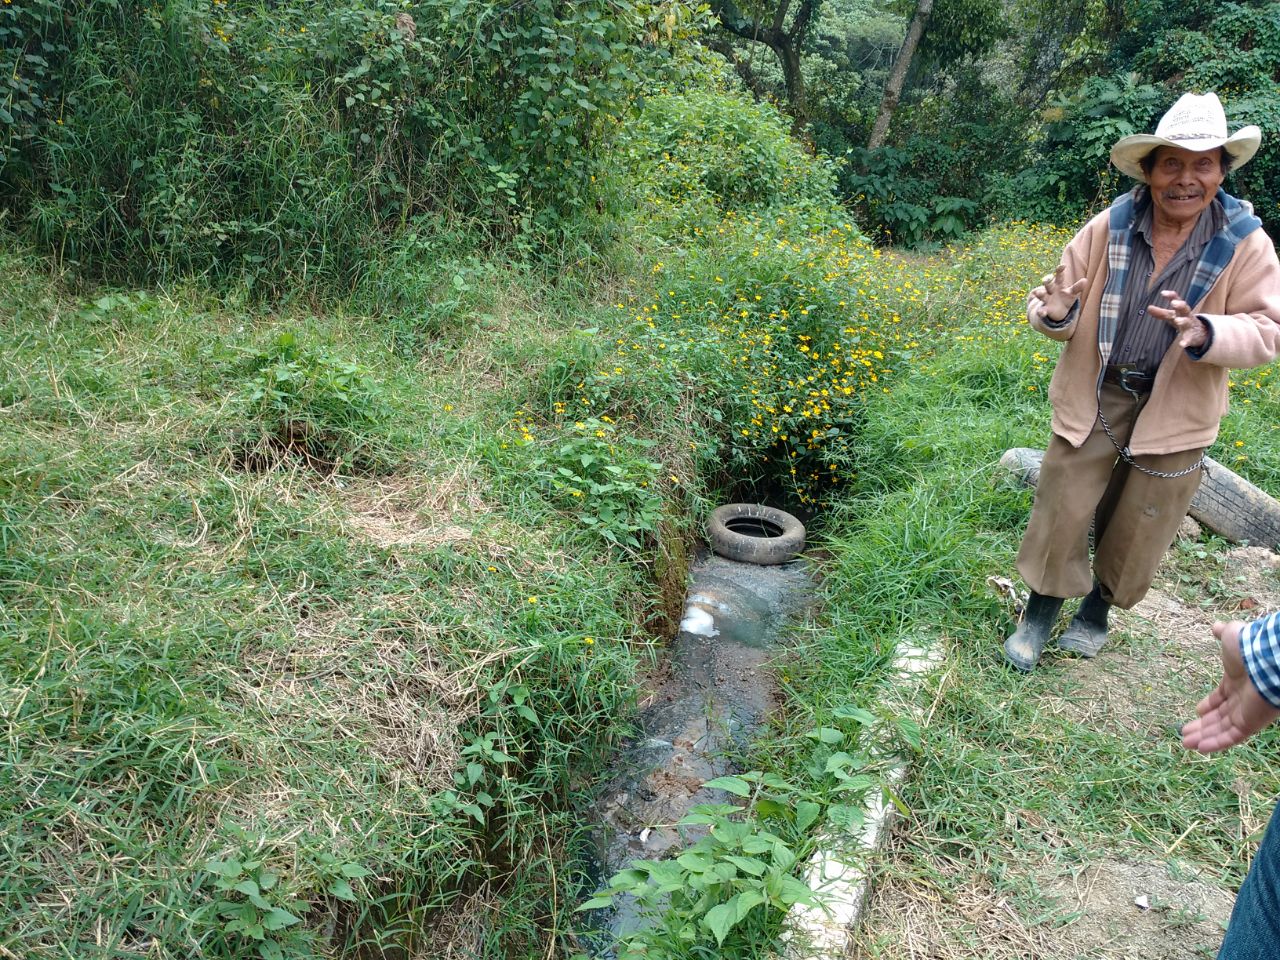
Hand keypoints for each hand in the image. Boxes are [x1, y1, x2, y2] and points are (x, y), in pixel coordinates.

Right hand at [1030, 265, 1088, 322]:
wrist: (1057, 310)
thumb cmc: (1066, 297)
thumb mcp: (1072, 292)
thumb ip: (1078, 287)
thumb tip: (1085, 280)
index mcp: (1058, 284)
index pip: (1059, 276)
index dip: (1060, 270)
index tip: (1063, 265)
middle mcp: (1050, 291)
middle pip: (1048, 284)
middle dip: (1047, 281)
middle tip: (1047, 280)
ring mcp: (1046, 300)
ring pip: (1042, 295)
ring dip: (1040, 294)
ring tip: (1038, 292)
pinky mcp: (1044, 310)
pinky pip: (1041, 310)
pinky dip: (1041, 312)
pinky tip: (1042, 313)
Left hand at [1149, 289, 1208, 348]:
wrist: (1199, 333)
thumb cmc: (1182, 320)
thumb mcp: (1172, 316)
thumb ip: (1161, 313)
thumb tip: (1148, 308)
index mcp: (1180, 310)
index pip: (1177, 300)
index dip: (1171, 296)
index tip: (1163, 293)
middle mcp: (1186, 316)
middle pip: (1185, 308)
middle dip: (1180, 305)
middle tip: (1174, 303)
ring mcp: (1190, 326)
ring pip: (1187, 322)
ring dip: (1182, 321)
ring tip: (1177, 320)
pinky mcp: (1191, 337)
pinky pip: (1189, 339)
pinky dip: (1185, 341)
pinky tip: (1182, 344)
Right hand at [1181, 620, 1279, 753]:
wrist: (1265, 659)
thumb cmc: (1247, 648)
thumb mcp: (1231, 636)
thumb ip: (1223, 634)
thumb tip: (1216, 626)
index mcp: (1236, 681)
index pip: (1221, 697)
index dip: (1209, 704)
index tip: (1197, 711)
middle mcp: (1242, 699)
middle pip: (1219, 717)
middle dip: (1202, 725)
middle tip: (1185, 733)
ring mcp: (1246, 713)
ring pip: (1222, 729)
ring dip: (1204, 737)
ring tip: (1185, 743)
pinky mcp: (1250, 724)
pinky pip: (1231, 737)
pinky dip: (1216, 743)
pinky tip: (1200, 748)